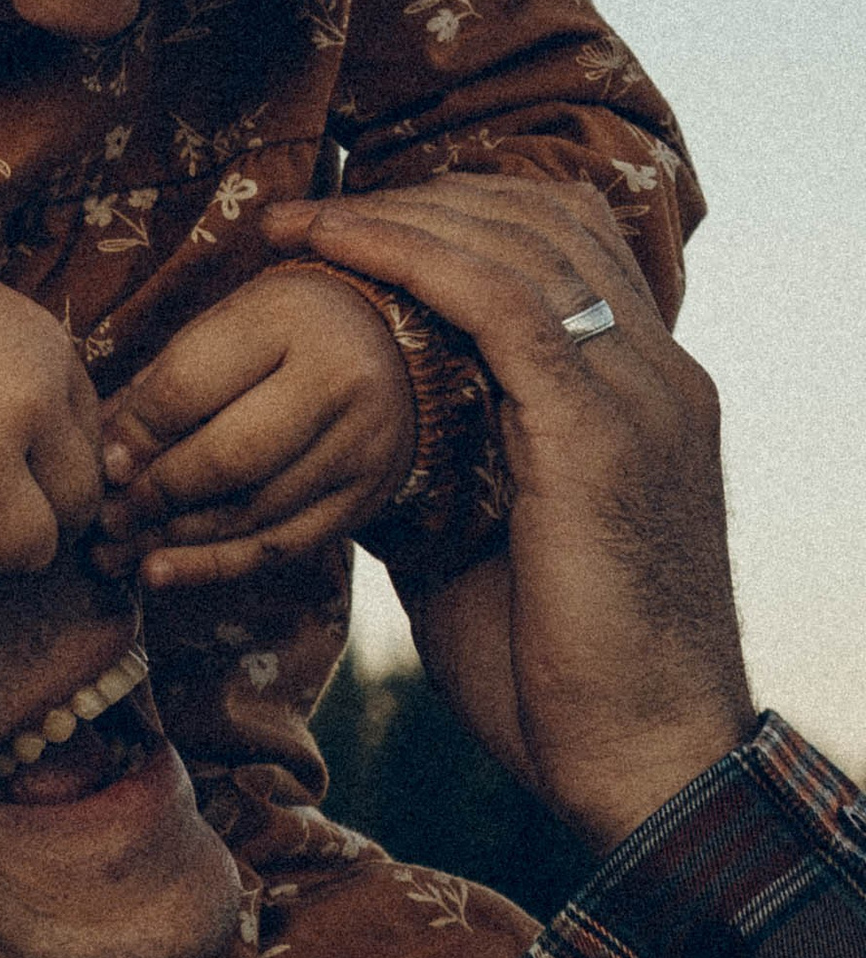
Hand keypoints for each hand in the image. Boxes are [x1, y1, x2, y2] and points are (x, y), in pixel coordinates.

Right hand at [0, 188, 101, 591]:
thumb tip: (78, 459)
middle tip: (1, 540)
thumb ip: (35, 377)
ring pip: (27, 553)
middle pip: (76, 510)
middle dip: (42, 535)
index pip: (96, 453)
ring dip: (0, 567)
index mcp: (50, 353)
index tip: (27, 501)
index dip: (62, 489)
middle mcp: (26, 401)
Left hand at [90, 265, 416, 587]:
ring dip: (176, 540)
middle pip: (230, 458)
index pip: (191, 387)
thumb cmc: (286, 332)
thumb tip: (101, 455)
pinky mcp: (367, 497)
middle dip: (157, 495)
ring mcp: (361, 446)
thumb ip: (161, 385)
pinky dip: (214, 566)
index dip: (138, 435)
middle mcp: (338, 380)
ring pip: (254, 511)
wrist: (398, 344)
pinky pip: (282, 546)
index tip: (104, 466)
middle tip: (108, 519)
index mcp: (289, 319)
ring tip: (117, 553)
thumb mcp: (226, 326)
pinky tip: (159, 572)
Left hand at [264, 173, 754, 849]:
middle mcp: (655, 373)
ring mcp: (638, 393)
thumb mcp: (487, 552)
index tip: (359, 228)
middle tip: (316, 212)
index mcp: (645, 395)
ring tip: (304, 222)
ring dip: (399, 217)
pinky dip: (410, 260)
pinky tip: (336, 250)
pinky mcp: (596, 430)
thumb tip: (351, 450)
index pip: (566, 250)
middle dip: (423, 199)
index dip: (461, 219)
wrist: (642, 758)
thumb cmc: (560, 681)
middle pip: (544, 220)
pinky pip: (500, 301)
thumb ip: (439, 481)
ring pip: (519, 241)